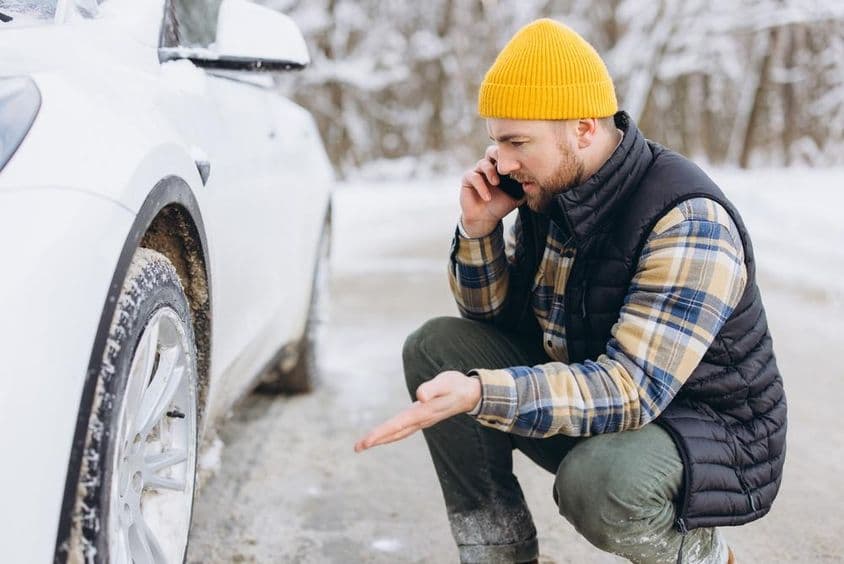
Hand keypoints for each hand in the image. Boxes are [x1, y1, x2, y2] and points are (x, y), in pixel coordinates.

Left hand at [354, 370, 481, 451]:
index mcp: (423, 413)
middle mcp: (421, 420)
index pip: (398, 425)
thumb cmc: (457, 385)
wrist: (471, 394)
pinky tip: (386, 435)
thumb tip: (420, 396)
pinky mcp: (423, 417)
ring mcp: (422, 420)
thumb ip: (433, 388)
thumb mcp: (446, 382)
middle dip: (376, 439)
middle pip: (395, 432)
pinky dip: (392, 433)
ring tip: (365, 444)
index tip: (367, 441)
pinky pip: (403, 429)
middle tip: (357, 447)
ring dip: (382, 438)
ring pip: (399, 432)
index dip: (381, 433)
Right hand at [459, 145, 521, 236]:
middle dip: (499, 155)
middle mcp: (489, 167)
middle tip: (508, 166)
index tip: (519, 165)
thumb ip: (526, 188)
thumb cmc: (501, 205)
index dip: (512, 156)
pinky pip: (473, 177)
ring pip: (483, 163)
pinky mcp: (467, 179)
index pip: (505, 154)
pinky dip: (481, 186)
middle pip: (492, 151)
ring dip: (490, 172)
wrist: (486, 219)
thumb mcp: (517, 197)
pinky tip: (487, 197)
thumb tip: (533, 182)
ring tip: (496, 183)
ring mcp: (478, 172)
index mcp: (501, 168)